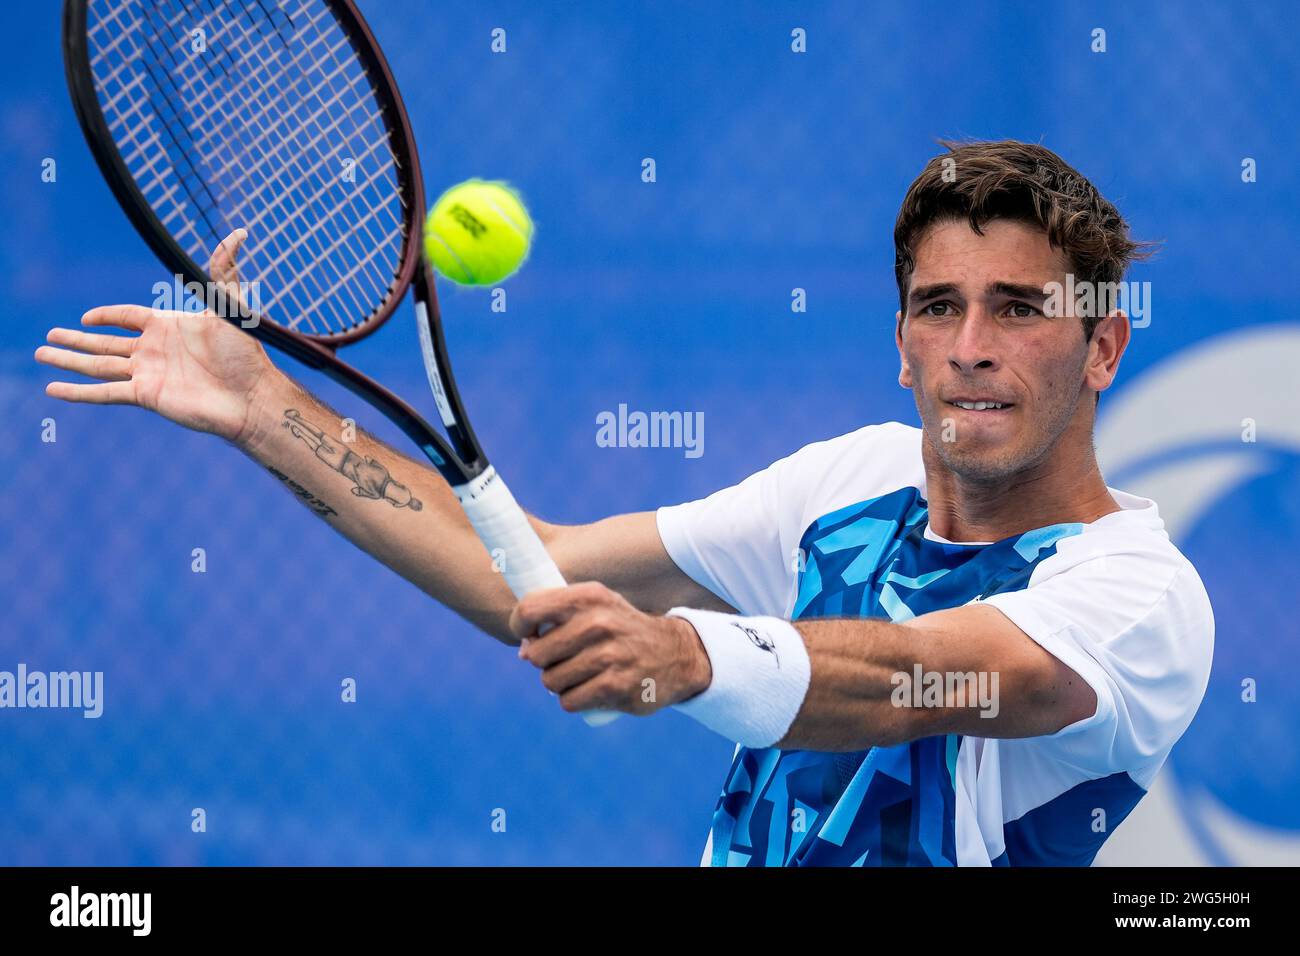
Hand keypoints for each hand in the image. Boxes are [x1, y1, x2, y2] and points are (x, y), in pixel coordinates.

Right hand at [35, 229, 278, 445]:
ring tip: (41, 354)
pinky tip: (53, 389)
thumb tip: (238, 233)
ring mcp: (148, 374)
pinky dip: (78, 391)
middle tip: (49, 336)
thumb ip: (223, 270)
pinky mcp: (146, 395)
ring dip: (68, 360)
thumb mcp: (231, 305)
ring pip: (97, 365)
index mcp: (168, 327)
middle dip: (75, 340)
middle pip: (104, 343)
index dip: (106, 316)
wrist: (252, 395)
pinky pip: (104, 392)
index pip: (127, 317)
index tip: (85, 319)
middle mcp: (154, 350)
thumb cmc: (246, 352)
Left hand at [510, 581, 712, 715]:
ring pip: (551, 681)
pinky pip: (569, 702)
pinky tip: (590, 691)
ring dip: (559, 684)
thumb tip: (523, 649)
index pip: (530, 609)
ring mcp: (609, 656)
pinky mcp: (616, 687)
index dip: (520, 626)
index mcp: (589, 596)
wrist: (677, 654)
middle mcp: (599, 622)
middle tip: (563, 659)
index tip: (529, 635)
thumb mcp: (596, 607)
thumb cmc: (622, 629)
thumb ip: (557, 616)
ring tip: (580, 675)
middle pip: (536, 654)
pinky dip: (573, 701)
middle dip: (543, 662)